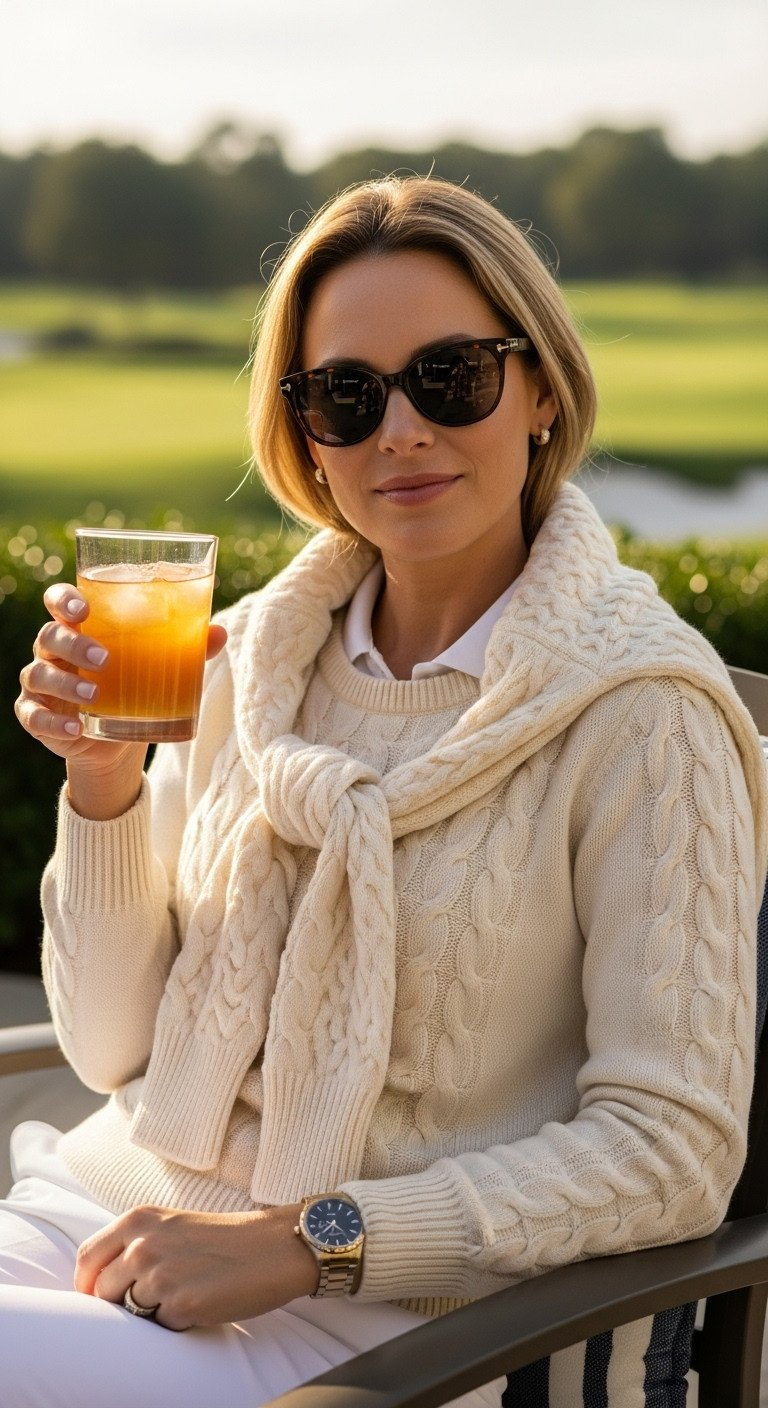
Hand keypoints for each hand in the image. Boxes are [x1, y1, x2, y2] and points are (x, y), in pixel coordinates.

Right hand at [15, 582, 226, 818]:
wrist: (117, 741)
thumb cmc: (134, 688)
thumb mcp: (158, 668)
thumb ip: (184, 648)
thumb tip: (219, 632)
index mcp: (79, 628)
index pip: (58, 601)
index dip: (63, 598)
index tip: (82, 608)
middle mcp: (53, 651)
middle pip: (49, 636)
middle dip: (73, 644)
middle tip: (104, 658)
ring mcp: (41, 684)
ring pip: (38, 674)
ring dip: (65, 684)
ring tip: (95, 695)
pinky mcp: (37, 716)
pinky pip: (34, 717)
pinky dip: (53, 724)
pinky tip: (75, 728)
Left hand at [75, 1203, 318, 1330]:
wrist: (273, 1247)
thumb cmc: (223, 1238)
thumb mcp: (170, 1225)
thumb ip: (134, 1243)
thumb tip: (98, 1281)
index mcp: (138, 1219)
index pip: (87, 1258)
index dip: (88, 1282)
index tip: (99, 1295)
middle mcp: (143, 1245)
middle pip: (102, 1291)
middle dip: (121, 1301)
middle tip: (152, 1298)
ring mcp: (160, 1276)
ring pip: (129, 1312)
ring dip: (151, 1311)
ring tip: (183, 1294)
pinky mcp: (180, 1305)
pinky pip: (160, 1327)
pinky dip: (176, 1322)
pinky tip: (200, 1303)